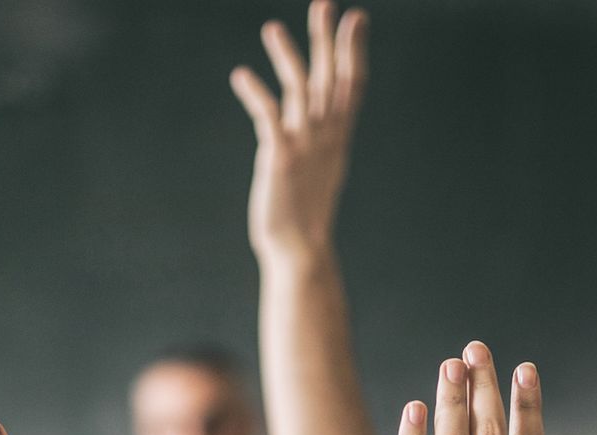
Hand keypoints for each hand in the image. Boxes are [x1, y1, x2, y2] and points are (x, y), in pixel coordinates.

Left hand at [232, 2, 367, 260]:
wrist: (301, 249)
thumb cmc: (305, 211)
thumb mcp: (321, 166)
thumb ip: (320, 136)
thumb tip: (318, 118)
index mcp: (337, 136)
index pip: (352, 84)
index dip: (353, 50)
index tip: (356, 18)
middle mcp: (326, 135)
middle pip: (330, 78)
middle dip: (327, 39)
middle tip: (325, 4)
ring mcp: (306, 145)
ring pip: (300, 90)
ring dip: (287, 57)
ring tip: (272, 28)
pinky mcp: (282, 158)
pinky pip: (270, 118)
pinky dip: (256, 94)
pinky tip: (240, 75)